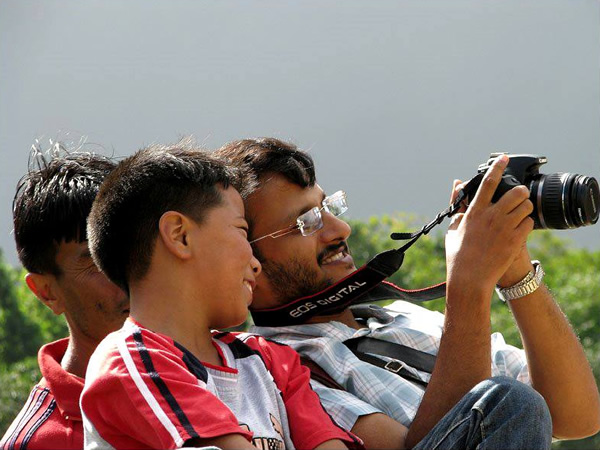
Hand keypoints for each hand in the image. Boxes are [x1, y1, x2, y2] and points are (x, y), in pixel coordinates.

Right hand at [445, 155, 534, 291]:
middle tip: (517, 198)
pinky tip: (518, 230)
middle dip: (520, 192)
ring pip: (525, 206)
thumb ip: (457, 204)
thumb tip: (457, 183)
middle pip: (516, 192)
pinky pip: (529, 224)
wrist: (470, 279)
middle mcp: (491, 217)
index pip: (488, 182)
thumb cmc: (458, 255)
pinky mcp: (515, 240)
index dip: (497, 166)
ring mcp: (505, 228)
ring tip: (518, 215)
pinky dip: (526, 224)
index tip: (504, 158)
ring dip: (524, 208)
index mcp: (474, 211)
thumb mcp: (452, 227)